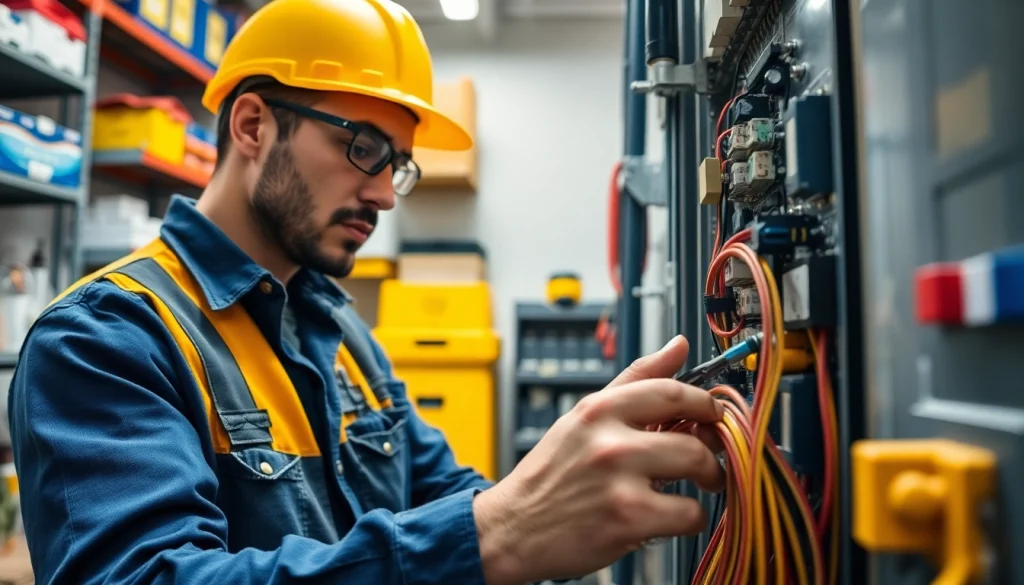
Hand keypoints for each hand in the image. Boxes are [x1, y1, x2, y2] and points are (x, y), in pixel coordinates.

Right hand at [473, 336, 725, 584]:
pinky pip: (689, 514)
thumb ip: (635, 380)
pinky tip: (668, 518)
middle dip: (711, 451)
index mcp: (599, 410)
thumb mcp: (585, 417)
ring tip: (691, 491)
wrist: (513, 528)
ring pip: (698, 469)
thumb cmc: (552, 474)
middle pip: (693, 434)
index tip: (713, 415)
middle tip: (708, 464)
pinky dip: (688, 519)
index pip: (671, 390)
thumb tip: (678, 346)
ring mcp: (618, 480)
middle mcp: (608, 440)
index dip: (704, 402)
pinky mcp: (628, 519)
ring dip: (706, 484)